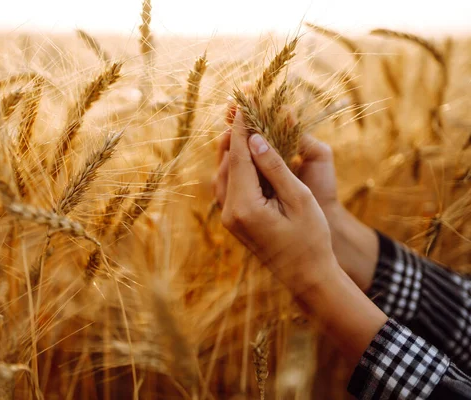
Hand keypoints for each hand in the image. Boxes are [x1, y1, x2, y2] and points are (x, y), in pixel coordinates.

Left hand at [214, 111, 387, 365]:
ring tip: (240, 127)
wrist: (307, 275)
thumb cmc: (311, 238)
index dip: (242, 129)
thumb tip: (255, 139)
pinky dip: (233, 167)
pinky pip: (226, 187)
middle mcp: (229, 213)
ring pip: (221, 175)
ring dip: (231, 151)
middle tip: (240, 110)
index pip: (239, 158)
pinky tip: (243, 155)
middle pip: (225, 164)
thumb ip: (275, 167)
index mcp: (245, 207)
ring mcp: (229, 219)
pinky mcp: (233, 221)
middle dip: (233, 136)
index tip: (243, 106)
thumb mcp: (299, 198)